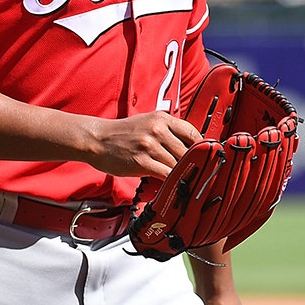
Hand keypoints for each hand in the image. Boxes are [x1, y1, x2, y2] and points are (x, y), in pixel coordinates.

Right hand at [86, 111, 200, 179]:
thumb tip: (191, 147)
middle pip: (188, 151)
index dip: (202, 148)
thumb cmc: (124, 133)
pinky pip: (165, 174)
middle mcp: (158, 130)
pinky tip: (174, 185)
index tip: (206, 158)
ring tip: (188, 182)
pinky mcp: (141, 162)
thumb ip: (168, 131)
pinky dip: (172, 181)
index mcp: (162, 119)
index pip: (193, 133)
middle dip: (194, 164)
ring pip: (178, 164)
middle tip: (201, 175)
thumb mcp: (148, 122)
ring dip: (183, 175)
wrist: (98, 139)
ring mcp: (149, 146)